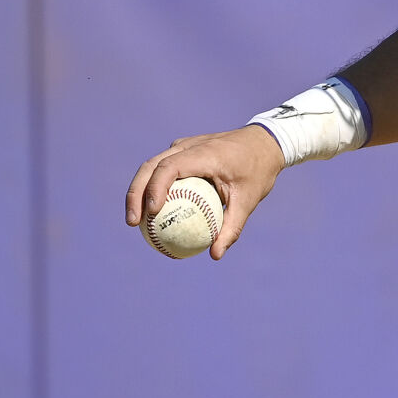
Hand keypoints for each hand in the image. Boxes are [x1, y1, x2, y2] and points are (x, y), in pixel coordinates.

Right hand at [127, 125, 284, 258]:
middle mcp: (189, 145)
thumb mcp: (249, 200)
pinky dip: (153, 187)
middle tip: (133, 223)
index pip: (170, 167)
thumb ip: (232, 226)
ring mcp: (183, 145)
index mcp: (205, 153)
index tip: (153, 213)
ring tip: (136, 222)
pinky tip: (152, 213)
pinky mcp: (182, 150)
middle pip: (151, 166)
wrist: (264, 143)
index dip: (155, 188)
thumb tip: (216, 255)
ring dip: (139, 191)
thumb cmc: (258, 171)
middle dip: (136, 194)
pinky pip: (162, 168)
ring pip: (151, 165)